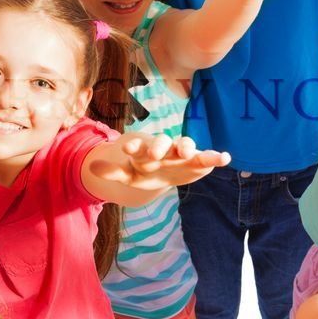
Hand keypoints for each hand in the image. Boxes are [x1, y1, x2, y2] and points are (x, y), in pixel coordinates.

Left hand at [91, 133, 229, 190]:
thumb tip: (91, 167)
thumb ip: (113, 172)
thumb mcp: (129, 175)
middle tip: (155, 154)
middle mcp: (165, 148)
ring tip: (188, 154)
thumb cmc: (145, 172)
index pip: (138, 145)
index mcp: (146, 150)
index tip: (127, 148)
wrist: (162, 174)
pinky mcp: (198, 161)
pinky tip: (225, 158)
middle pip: (163, 143)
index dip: (134, 146)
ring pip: (186, 145)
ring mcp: (182, 153)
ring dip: (187, 147)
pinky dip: (216, 156)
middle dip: (160, 147)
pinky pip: (207, 156)